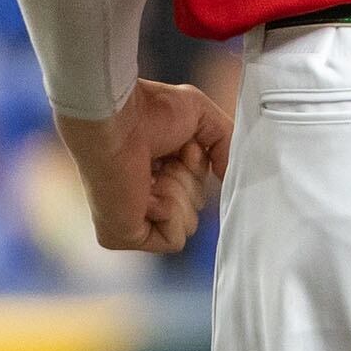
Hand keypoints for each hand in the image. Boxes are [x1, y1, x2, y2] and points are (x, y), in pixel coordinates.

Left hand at [57, 78, 232, 254]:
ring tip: (154, 174)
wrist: (118, 120)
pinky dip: (170, 213)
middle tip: (166, 160)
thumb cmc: (149, 110)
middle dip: (189, 181)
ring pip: (188, 225)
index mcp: (155, 171)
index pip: (196, 188)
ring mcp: (131, 219)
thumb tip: (232, 178)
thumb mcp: (203, 116)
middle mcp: (142, 196)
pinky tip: (148, 193)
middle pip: (196, 207)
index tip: (184, 147)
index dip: (197, 168)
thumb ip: (226, 145)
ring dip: (179, 195)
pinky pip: (173, 240)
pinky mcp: (123, 236)